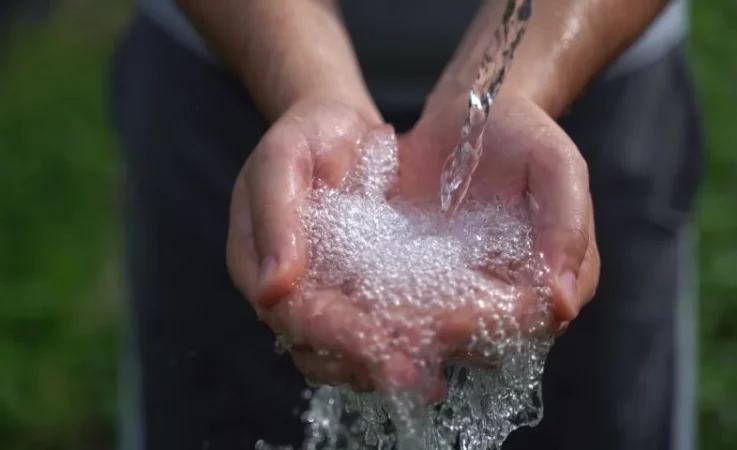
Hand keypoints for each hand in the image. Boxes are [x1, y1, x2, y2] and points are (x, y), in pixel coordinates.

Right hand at [226, 99, 438, 395]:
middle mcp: (289, 292)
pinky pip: (376, 331)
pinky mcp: (359, 294)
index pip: (293, 314)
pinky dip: (404, 347)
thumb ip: (276, 214)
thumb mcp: (284, 158)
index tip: (379, 343)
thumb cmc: (308, 135)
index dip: (334, 333)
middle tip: (418, 377)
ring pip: (346, 354)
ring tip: (433, 379)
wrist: (340, 128)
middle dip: (369, 364)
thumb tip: (274, 287)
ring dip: (387, 368)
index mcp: (258, 263)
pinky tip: (441, 359)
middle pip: (319, 348)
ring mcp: (325, 296)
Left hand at [396, 93, 599, 359]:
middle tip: (403, 328)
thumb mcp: (556, 166)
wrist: (468, 111)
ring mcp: (467, 289)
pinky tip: (360, 307)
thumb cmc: (522, 134)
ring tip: (375, 325)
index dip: (493, 326)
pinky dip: (388, 310)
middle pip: (485, 336)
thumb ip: (568, 224)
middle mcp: (513, 293)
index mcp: (554, 276)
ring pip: (445, 330)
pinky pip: (411, 304)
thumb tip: (565, 300)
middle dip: (443, 337)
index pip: (530, 321)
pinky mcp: (426, 278)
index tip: (452, 321)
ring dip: (413, 333)